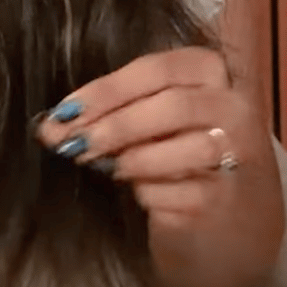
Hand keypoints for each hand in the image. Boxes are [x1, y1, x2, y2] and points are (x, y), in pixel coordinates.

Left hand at [32, 46, 269, 234]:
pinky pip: (174, 192)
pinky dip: (146, 193)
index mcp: (212, 71)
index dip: (107, 89)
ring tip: (104, 167)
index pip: (158, 68)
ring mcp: (236, 155)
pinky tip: (138, 191)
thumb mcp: (157, 121)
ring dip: (129, 160)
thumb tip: (50, 126)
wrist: (236, 218)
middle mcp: (234, 107)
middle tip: (73, 144)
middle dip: (113, 125)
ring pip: (176, 150)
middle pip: (170, 106)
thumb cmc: (184, 153)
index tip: (65, 111)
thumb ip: (113, 113)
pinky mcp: (225, 199)